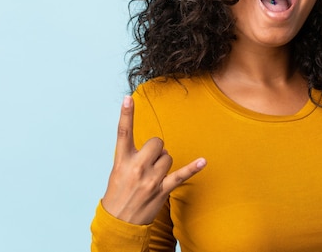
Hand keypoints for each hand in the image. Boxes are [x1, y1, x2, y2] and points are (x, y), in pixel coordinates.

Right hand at [101, 96, 205, 224]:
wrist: (119, 222)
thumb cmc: (119, 193)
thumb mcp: (118, 171)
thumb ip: (133, 155)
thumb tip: (156, 145)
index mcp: (122, 160)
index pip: (123, 133)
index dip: (125, 114)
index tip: (128, 98)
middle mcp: (136, 167)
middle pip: (157, 142)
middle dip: (156, 149)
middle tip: (148, 163)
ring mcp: (150, 179)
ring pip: (168, 156)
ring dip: (164, 163)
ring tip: (153, 176)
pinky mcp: (162, 190)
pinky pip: (180, 175)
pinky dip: (193, 168)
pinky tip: (203, 161)